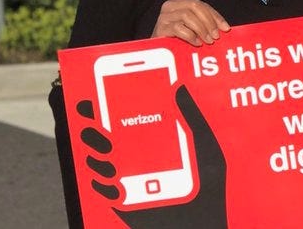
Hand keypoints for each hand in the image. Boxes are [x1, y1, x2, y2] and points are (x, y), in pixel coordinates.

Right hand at [78, 85, 227, 228]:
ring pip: (99, 163)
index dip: (110, 102)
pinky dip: (104, 185)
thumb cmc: (208, 183)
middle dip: (94, 127)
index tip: (100, 89)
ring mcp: (127, 179)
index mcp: (152, 138)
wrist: (204, 221)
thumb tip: (179, 87)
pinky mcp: (124, 203)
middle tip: (95, 120)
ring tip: (107, 152)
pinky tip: (115, 181)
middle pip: (105, 137)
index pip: (127, 116)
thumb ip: (192, 118)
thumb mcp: (205, 146)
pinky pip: (105, 192)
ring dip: (97, 155)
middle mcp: (135, 156)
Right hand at [152, 0, 229, 45]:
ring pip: (187, 15)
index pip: (202, 5)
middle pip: (195, 6)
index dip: (215, 16)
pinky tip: (196, 43)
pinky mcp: (160, 27)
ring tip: (207, 40)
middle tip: (215, 36)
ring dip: (201, 29)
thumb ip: (205, 23)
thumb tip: (225, 28)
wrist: (156, 51)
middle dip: (209, 21)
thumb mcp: (193, 27)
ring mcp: (164, 15)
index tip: (225, 28)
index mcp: (180, 0)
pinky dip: (190, 35)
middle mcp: (170, 4)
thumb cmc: (177, 38)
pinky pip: (178, 28)